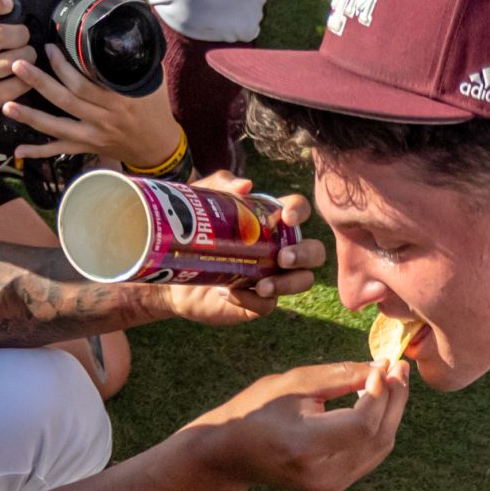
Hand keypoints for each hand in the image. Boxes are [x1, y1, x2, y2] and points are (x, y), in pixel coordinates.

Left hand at [1, 47, 184, 164]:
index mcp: (117, 100)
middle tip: (18, 65)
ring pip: (57, 127)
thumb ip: (135, 58)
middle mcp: (102, 119)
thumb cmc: (154, 108)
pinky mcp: (86, 148)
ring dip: (31, 116)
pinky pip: (60, 151)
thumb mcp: (152, 79)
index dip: (63, 66)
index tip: (48, 49)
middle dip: (39, 82)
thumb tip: (126, 25)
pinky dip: (39, 152)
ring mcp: (92, 136)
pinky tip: (19, 150)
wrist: (159, 146)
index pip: (84, 83)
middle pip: (65, 100)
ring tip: (7, 105)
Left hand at [163, 178, 323, 323]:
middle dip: (306, 254)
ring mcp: (272, 276)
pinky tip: (227, 292)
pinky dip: (251, 299)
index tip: (285, 218)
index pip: (298, 210)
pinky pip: (268, 305)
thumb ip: (221, 185)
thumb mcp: (201, 203)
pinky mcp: (257, 301)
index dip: (299, 212)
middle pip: (315, 252)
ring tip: (263, 286)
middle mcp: (280, 249)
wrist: (174, 272)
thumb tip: (245, 186)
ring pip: (303, 281)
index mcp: (272, 221)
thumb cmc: (194, 233)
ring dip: (289, 283)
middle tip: (282, 258)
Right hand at [182, 362, 406, 490]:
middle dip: (394, 400)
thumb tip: (382, 369)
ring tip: (392, 382)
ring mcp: (329, 487)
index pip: (362, 424)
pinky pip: (370, 456)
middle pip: (378, 437)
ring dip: (391, 414)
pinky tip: (377, 405)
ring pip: (380, 448)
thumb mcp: (294, 383)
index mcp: (305, 446)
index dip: (380, 394)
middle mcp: (321, 474)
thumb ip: (340, 376)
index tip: (383, 366)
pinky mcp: (334, 488)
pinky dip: (378, 429)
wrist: (231, 454)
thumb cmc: (257, 410)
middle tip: (398, 368)